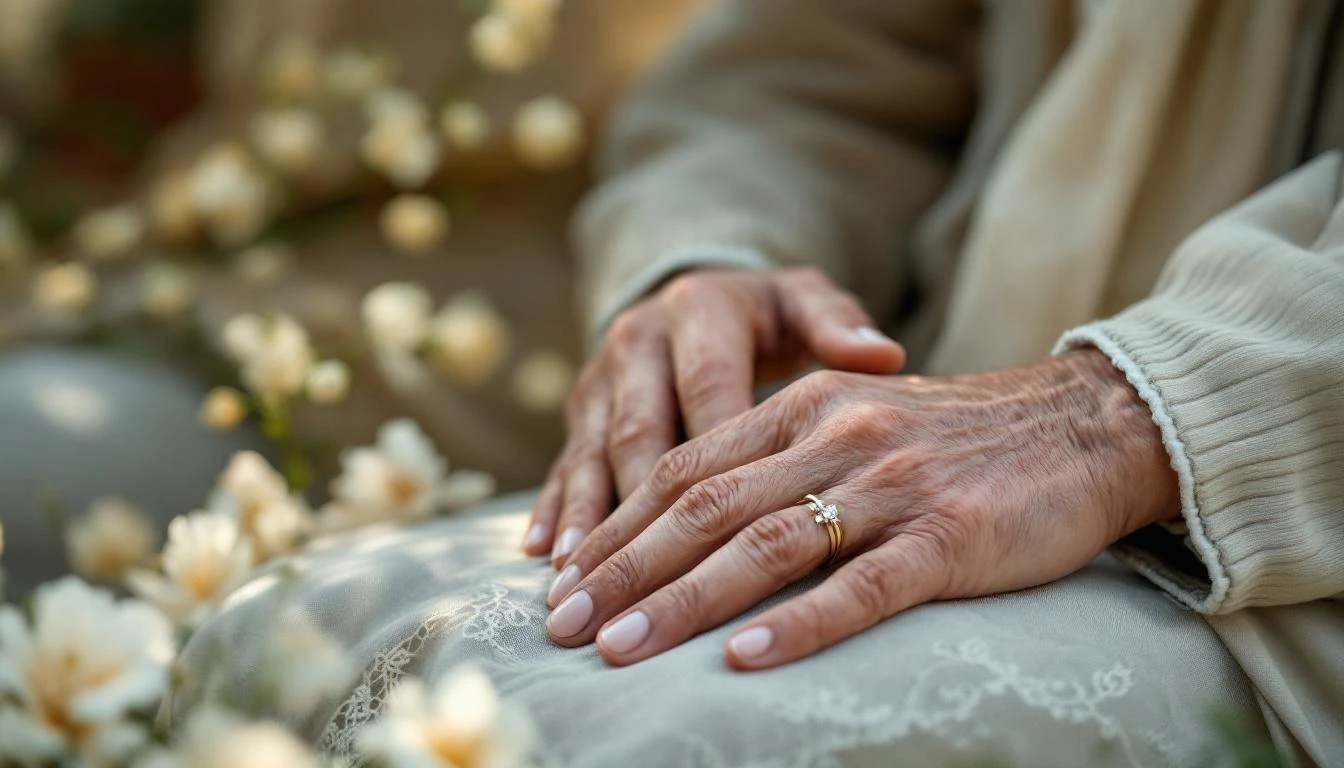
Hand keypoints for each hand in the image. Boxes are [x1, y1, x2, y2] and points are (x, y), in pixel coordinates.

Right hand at [521, 267, 905, 565]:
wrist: (700, 294)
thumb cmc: (771, 316)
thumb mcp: (806, 304)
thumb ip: (838, 326)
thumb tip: (881, 356)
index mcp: (700, 311)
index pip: (707, 387)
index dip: (715, 453)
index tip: (732, 524)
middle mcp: (641, 340)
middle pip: (639, 427)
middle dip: (637, 506)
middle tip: (641, 573)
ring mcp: (603, 375)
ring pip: (593, 451)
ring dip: (586, 515)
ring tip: (578, 575)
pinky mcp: (581, 406)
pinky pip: (564, 459)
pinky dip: (555, 507)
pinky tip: (543, 555)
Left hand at [542, 349, 1180, 668]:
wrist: (1082, 426)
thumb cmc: (955, 440)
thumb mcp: (854, 424)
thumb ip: (778, 459)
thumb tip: (689, 522)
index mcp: (804, 407)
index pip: (686, 468)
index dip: (617, 525)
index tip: (560, 579)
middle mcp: (836, 437)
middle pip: (705, 507)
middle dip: (623, 569)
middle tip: (561, 625)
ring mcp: (891, 486)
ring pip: (766, 546)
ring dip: (684, 601)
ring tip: (622, 649)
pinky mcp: (947, 537)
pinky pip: (861, 587)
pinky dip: (798, 625)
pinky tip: (744, 661)